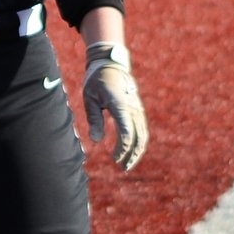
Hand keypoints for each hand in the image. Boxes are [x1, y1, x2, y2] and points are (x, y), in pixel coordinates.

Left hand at [84, 43, 148, 170]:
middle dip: (132, 154)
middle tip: (123, 168)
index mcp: (120, 105)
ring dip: (137, 151)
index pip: (127, 132)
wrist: (111, 65)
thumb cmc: (97, 81)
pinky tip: (131, 151)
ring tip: (127, 164)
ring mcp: (137, 109)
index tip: (114, 158)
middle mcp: (133, 108)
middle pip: (139, 137)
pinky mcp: (138, 110)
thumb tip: (95, 141)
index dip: (122, 148)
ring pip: (143, 134)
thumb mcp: (90, 98)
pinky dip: (138, 142)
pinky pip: (142, 129)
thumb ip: (94, 119)